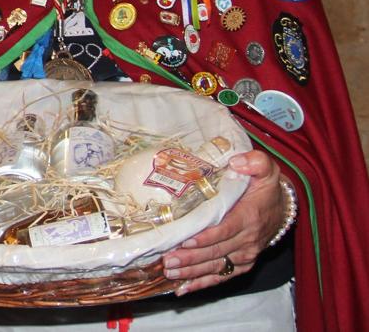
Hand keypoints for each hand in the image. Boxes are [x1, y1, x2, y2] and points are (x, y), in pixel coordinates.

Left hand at [162, 150, 284, 294]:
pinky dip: (202, 283)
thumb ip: (255, 162)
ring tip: (170, 272)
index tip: (186, 240)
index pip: (225, 229)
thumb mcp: (265, 169)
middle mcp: (248, 239)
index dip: (206, 237)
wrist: (282, 208)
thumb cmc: (265, 187)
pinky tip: (182, 288)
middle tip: (168, 260)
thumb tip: (238, 162)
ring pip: (216, 266)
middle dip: (191, 258)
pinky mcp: (241, 263)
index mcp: (249, 217)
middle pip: (216, 251)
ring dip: (192, 271)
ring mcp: (245, 254)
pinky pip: (221, 276)